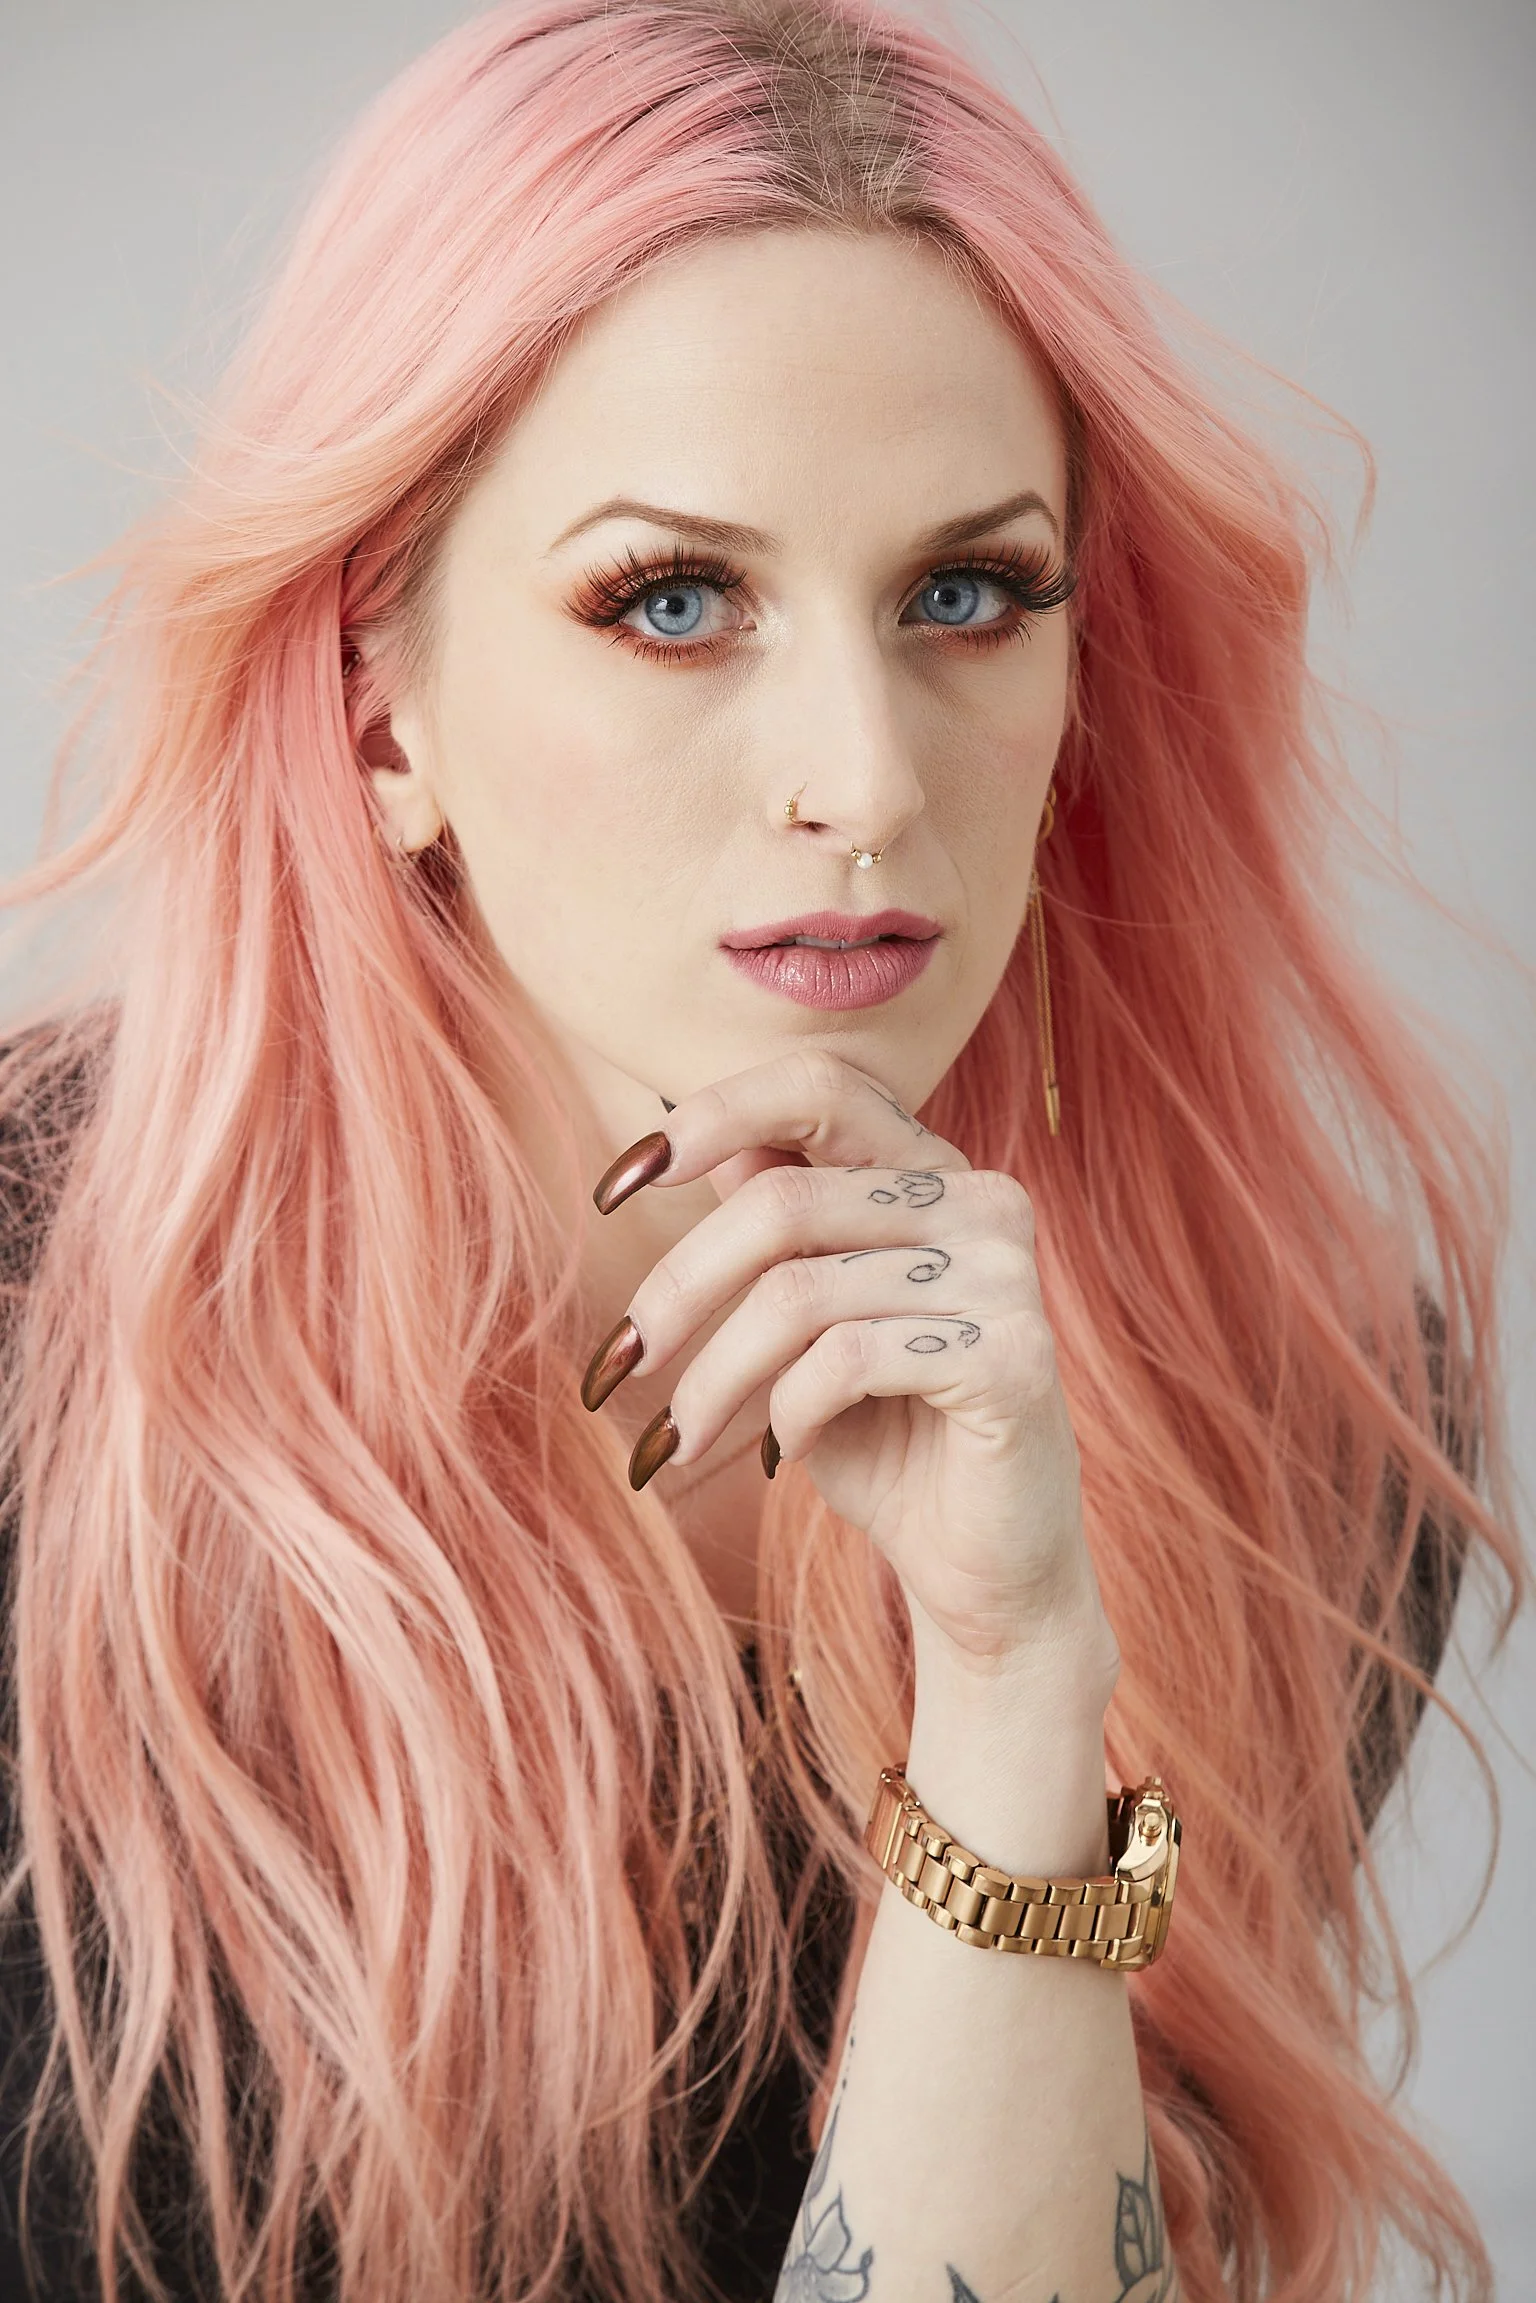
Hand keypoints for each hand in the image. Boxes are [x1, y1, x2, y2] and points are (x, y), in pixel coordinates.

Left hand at [582, 1049, 1115, 1679]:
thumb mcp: (808, 1320)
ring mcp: (1008, 1274)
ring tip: (683, 1439)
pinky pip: (848, 1359)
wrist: (980, 1567)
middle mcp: (983, 1201)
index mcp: (934, 1172)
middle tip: (620, 1361)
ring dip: (715, 1378)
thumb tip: (682, 1139)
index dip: (712, 1114)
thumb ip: (775, 1224)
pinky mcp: (1013, 1356)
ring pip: (799, 1293)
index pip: (821, 1087)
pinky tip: (787, 1451)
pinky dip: (789, 1411)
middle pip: (780, 1204)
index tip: (618, 1184)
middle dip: (678, 1290)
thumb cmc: (883, 1434)